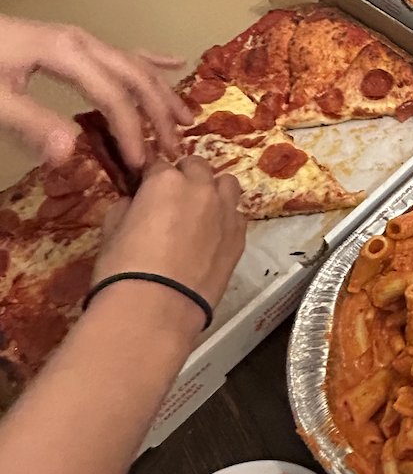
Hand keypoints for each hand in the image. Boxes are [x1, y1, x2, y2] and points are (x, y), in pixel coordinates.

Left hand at [0, 15, 192, 167]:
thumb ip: (31, 123)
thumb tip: (70, 155)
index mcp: (67, 53)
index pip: (113, 95)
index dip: (130, 130)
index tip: (140, 163)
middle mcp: (82, 42)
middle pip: (135, 77)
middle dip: (158, 115)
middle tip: (173, 150)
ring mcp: (79, 40)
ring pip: (134, 64)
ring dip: (161, 92)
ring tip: (185, 120)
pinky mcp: (72, 44)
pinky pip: (121, 51)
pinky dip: (149, 59)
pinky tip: (172, 62)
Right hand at [92, 158, 245, 335]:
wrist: (156, 308)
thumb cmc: (124, 268)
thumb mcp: (112, 229)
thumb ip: (128, 206)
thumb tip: (136, 202)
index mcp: (165, 180)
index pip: (159, 166)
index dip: (152, 179)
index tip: (147, 193)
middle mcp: (201, 188)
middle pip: (198, 167)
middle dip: (185, 177)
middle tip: (173, 201)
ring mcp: (225, 211)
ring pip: (227, 185)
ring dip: (213, 190)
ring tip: (200, 212)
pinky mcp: (240, 237)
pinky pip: (237, 215)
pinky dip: (225, 218)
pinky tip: (212, 237)